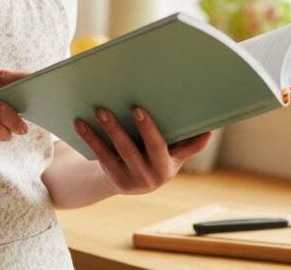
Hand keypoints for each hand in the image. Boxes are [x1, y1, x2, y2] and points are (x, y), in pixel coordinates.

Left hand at [74, 107, 211, 194]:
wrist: (135, 180)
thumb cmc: (158, 158)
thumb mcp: (175, 155)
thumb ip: (189, 145)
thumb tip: (210, 131)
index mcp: (166, 167)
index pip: (157, 146)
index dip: (148, 129)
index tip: (137, 109)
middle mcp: (148, 177)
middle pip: (129, 150)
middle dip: (117, 129)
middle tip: (104, 108)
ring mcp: (128, 181)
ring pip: (111, 155)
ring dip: (99, 133)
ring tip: (93, 112)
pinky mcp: (112, 180)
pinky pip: (99, 157)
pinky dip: (90, 139)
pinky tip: (80, 124)